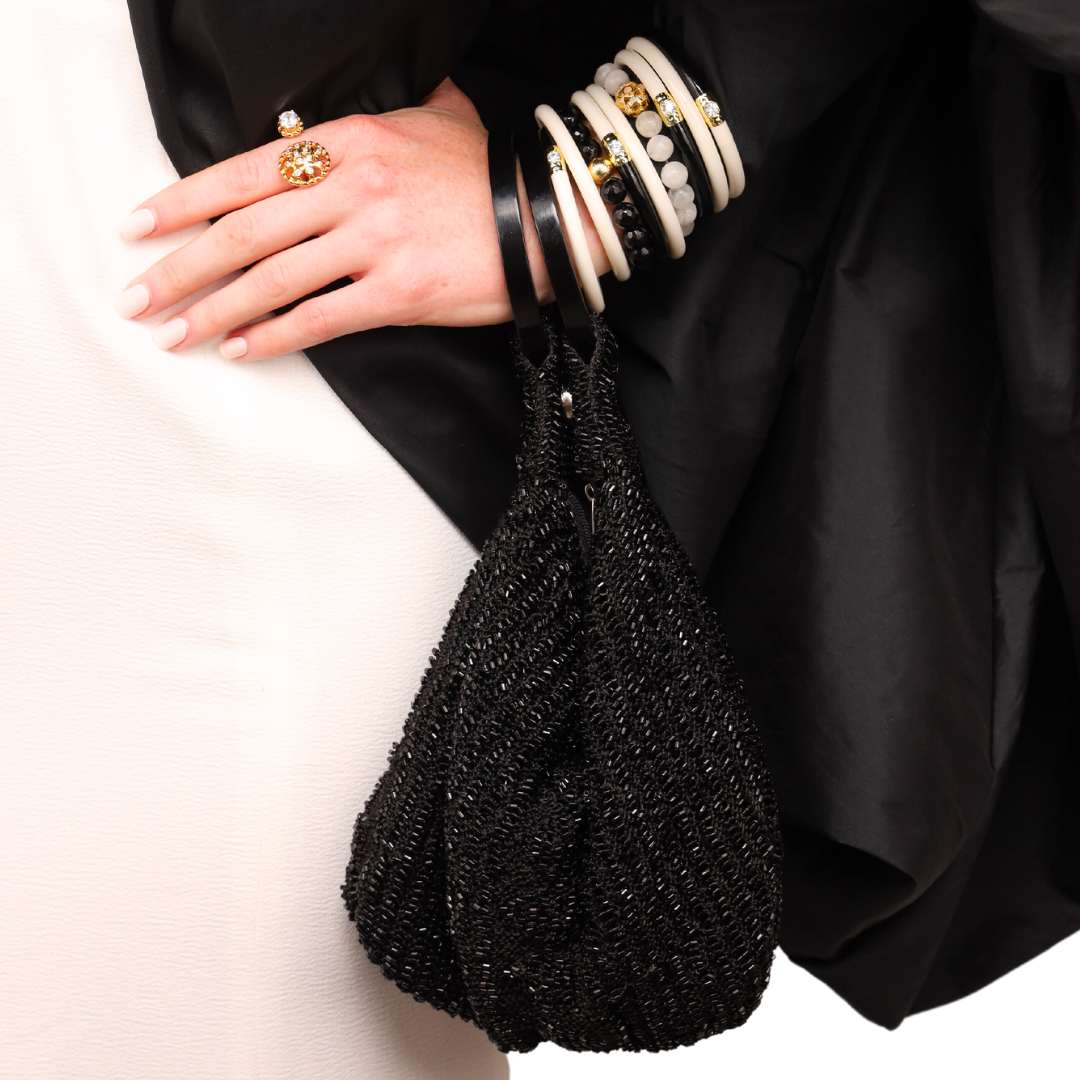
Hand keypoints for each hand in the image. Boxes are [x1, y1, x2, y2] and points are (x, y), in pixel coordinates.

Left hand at [115, 79, 608, 360]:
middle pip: (243, 232)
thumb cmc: (489, 171)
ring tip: (173, 335)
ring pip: (272, 280)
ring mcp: (374, 241)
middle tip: (136, 296)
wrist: (549, 217)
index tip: (140, 226)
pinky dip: (275, 336)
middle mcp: (351, 189)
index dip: (183, 202)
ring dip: (214, 311)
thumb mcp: (437, 118)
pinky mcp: (398, 292)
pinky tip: (240, 350)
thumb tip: (385, 92)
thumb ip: (393, 108)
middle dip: (180, 267)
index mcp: (349, 143)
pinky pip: (322, 318)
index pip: (243, 172)